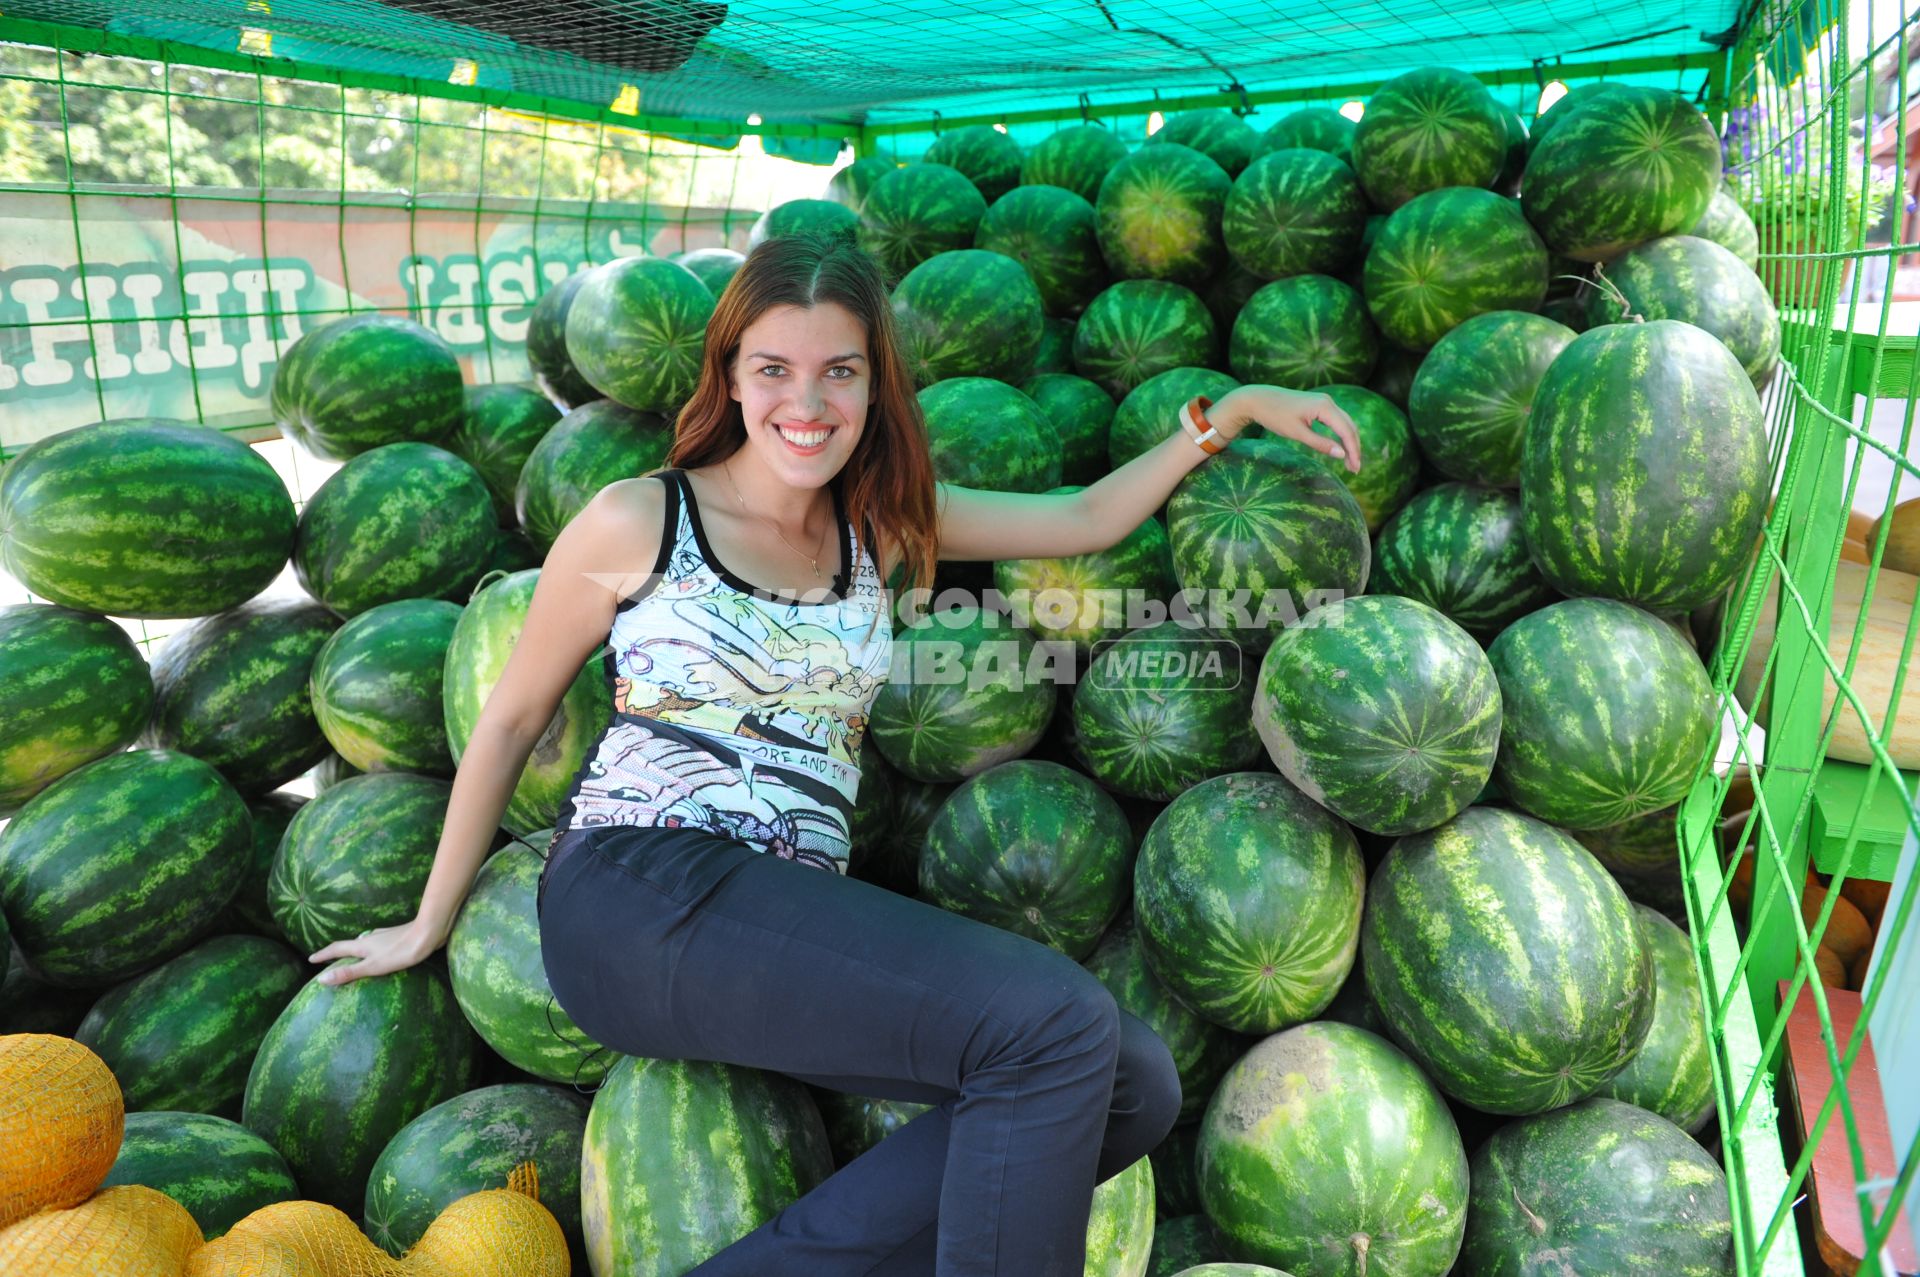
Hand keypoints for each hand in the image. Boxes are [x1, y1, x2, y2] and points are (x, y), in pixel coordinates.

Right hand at [307, 918, 440, 987]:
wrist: (429, 932)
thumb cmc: (402, 950)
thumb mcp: (373, 966)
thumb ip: (349, 973)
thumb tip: (321, 979)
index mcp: (362, 946)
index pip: (336, 949)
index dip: (323, 955)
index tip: (310, 958)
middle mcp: (371, 938)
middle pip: (349, 945)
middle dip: (338, 952)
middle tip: (328, 959)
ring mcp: (384, 937)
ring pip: (365, 944)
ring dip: (355, 950)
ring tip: (352, 958)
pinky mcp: (397, 938)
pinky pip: (378, 944)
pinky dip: (372, 949)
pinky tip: (380, 952)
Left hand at [1214, 386, 1362, 474]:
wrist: (1258, 399)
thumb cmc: (1275, 416)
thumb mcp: (1297, 433)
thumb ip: (1320, 443)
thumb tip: (1341, 454)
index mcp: (1325, 407)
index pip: (1346, 431)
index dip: (1353, 451)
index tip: (1355, 468)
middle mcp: (1328, 401)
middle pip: (1349, 426)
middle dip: (1354, 448)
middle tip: (1355, 469)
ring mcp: (1324, 402)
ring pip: (1345, 423)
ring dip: (1349, 442)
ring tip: (1349, 462)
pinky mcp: (1319, 405)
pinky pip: (1336, 421)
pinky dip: (1341, 435)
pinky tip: (1340, 447)